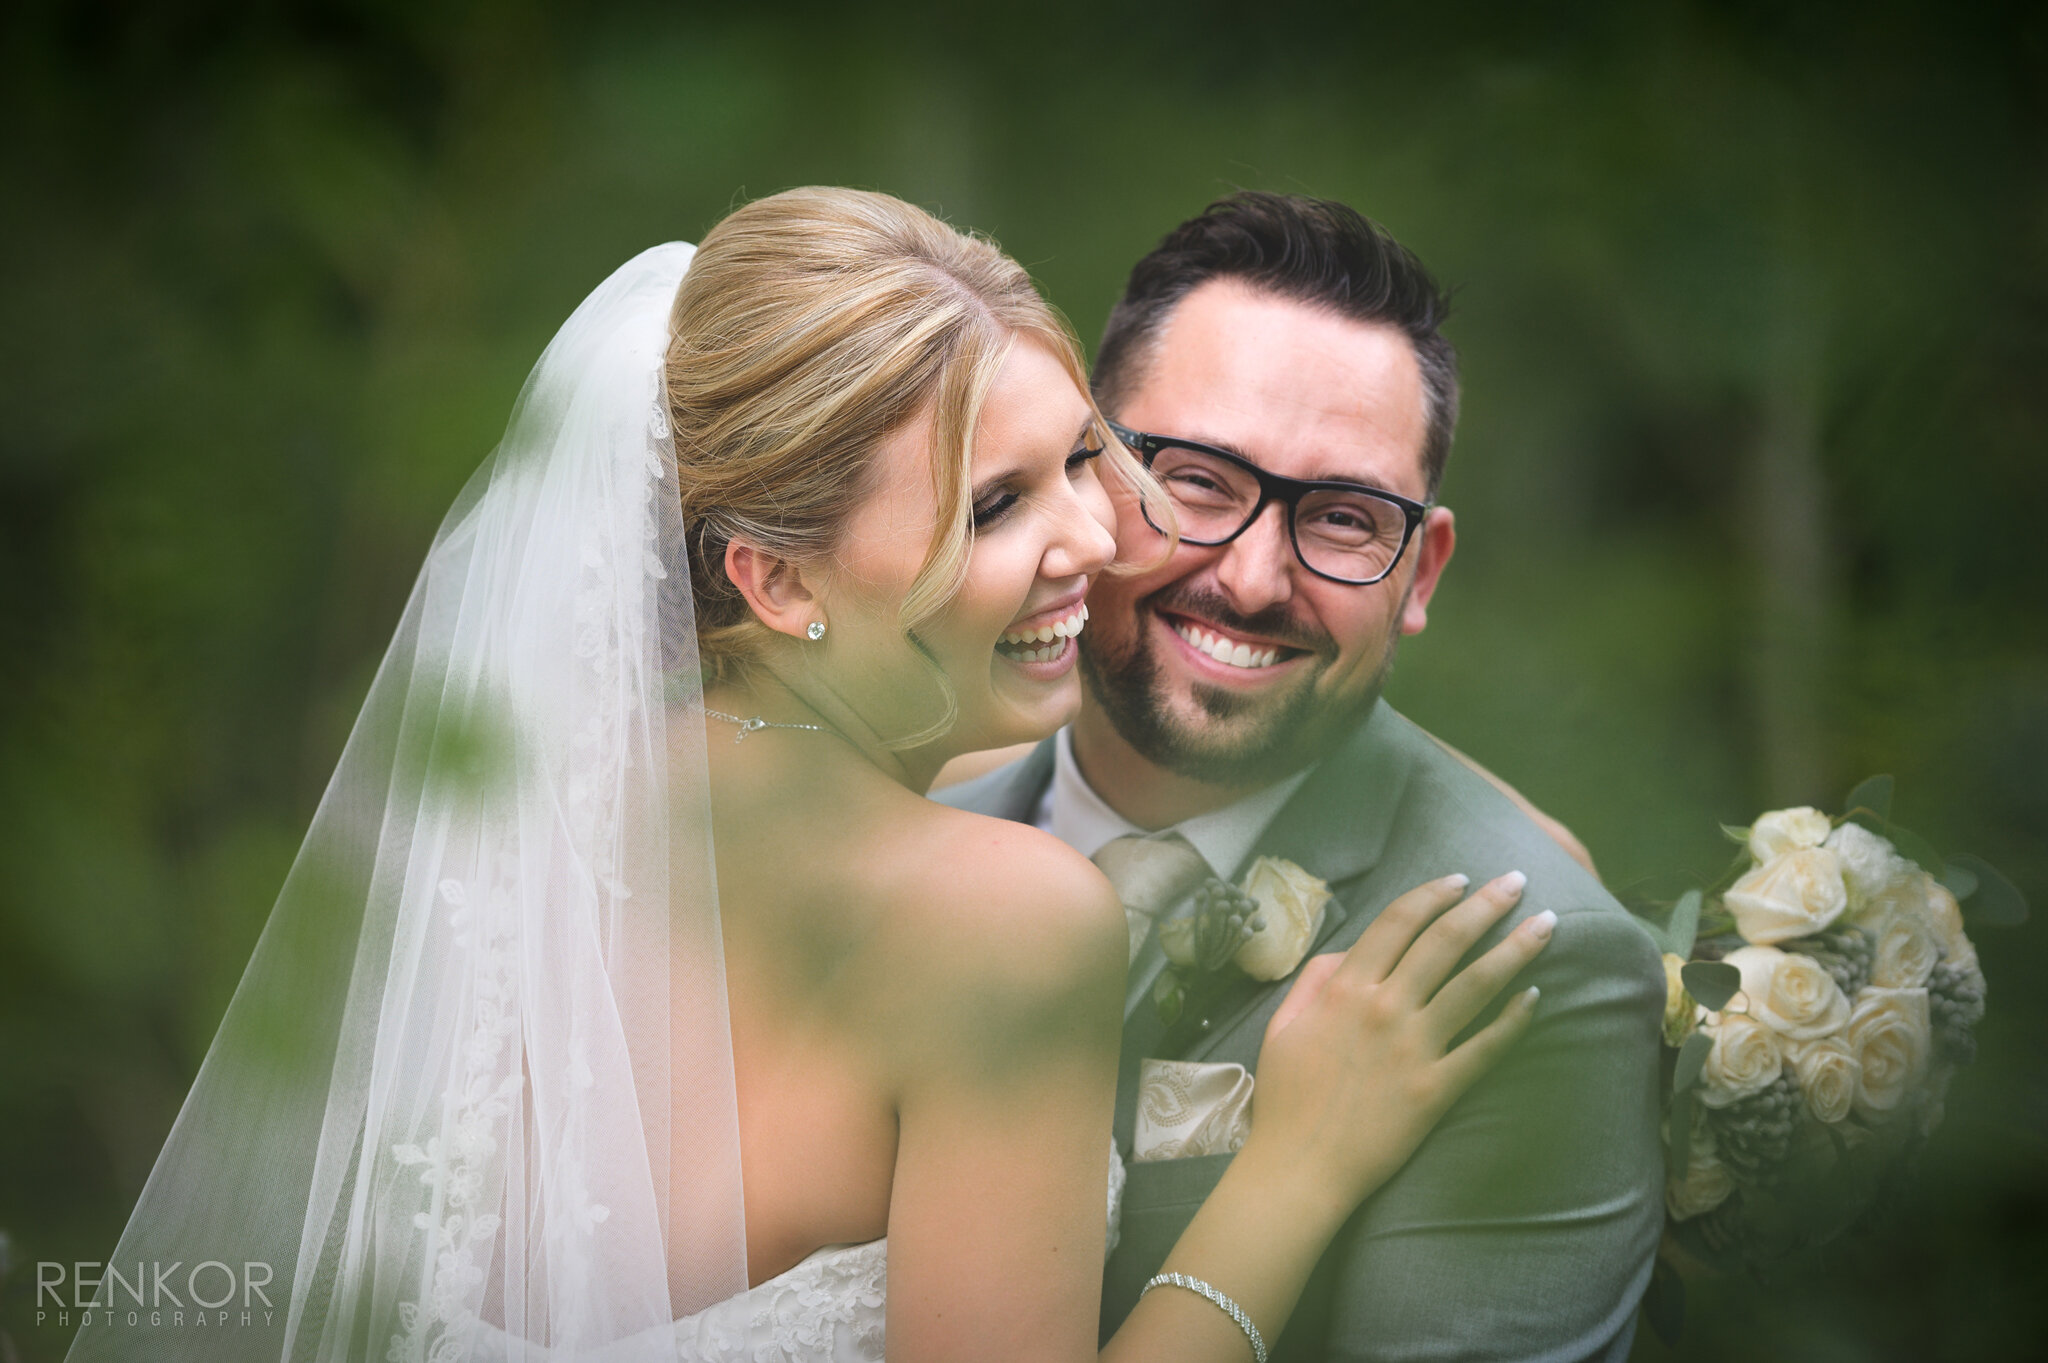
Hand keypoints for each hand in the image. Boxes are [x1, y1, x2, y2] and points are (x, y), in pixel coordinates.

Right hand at [1239, 872, 1550, 1209]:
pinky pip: (1485, 1048)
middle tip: (1517, 881)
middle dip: (1487, 904)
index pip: (1398, 922)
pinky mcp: (1436, 1090)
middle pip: (1445, 941)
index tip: (1460, 879)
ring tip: (1547, 924)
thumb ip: (1316, 979)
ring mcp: (1414, 1049)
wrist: (1300, 1167)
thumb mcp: (1283, 1024)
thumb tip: (1353, 952)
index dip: (1433, 894)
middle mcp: (1384, 1008)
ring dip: (1515, 949)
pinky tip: (1536, 997)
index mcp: (1345, 989)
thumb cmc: (1286, 1097)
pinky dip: (1514, 1021)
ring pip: (1476, 984)